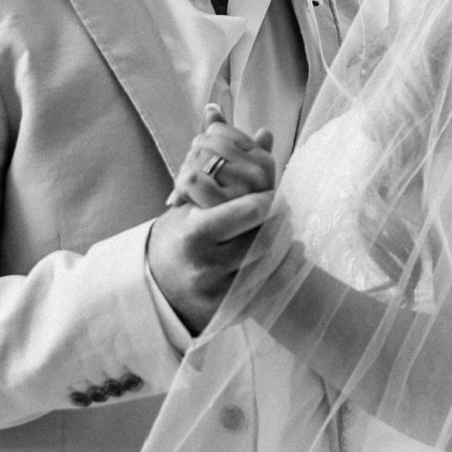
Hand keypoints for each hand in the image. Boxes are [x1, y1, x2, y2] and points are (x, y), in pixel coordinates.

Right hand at [148, 189, 285, 337]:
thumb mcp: (190, 206)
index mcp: (193, 234)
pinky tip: (294, 250)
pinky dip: (290, 266)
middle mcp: (206, 265)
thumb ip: (226, 179)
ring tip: (286, 226)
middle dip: (280, 220)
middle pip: (264, 238)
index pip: (248, 212)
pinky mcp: (231, 310)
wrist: (157, 282)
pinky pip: (273, 288)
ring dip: (286, 241)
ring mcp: (219, 291)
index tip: (272, 194)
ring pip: (272, 262)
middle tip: (283, 208)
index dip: (268, 200)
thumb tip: (265, 141)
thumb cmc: (179, 236)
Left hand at [169, 103, 276, 209]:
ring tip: (189, 192)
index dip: (204, 143)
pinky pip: (191, 179)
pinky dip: (180, 188)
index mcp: (264, 160)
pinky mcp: (224, 207)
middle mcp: (259, 174)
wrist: (229, 251)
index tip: (205, 163)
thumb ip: (225, 138)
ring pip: (196, 159)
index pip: (219, 132)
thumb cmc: (228, 207)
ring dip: (184, 174)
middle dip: (192, 158)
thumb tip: (211, 107)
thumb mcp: (232, 170)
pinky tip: (182, 199)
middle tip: (192, 180)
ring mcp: (244, 191)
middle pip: (205, 143)